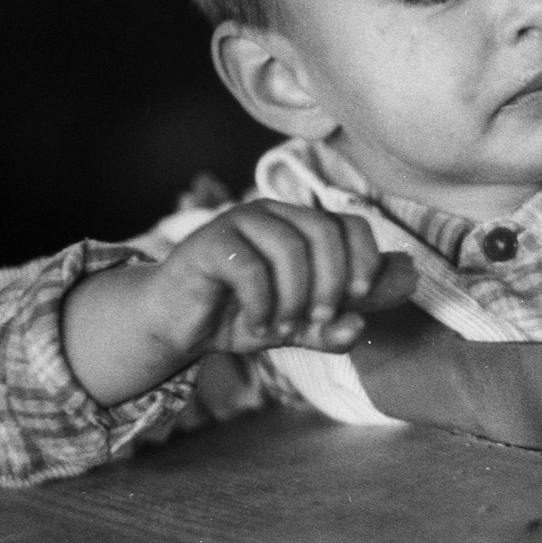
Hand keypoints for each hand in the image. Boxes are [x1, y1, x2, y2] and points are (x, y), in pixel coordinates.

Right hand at [146, 201, 415, 359]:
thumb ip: (329, 328)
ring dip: (296, 297)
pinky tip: (259, 327)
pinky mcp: (210, 242)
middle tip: (321, 319)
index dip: (365, 258)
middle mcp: (273, 214)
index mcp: (300, 225)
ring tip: (284, 328)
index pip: (350, 224)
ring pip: (289, 248)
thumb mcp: (294, 328)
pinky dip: (263, 304)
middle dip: (331, 281)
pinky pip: (250, 268)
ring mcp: (239, 222)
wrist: (176, 325)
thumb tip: (361, 327)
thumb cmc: (241, 316)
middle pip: (324, 231)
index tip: (359, 297)